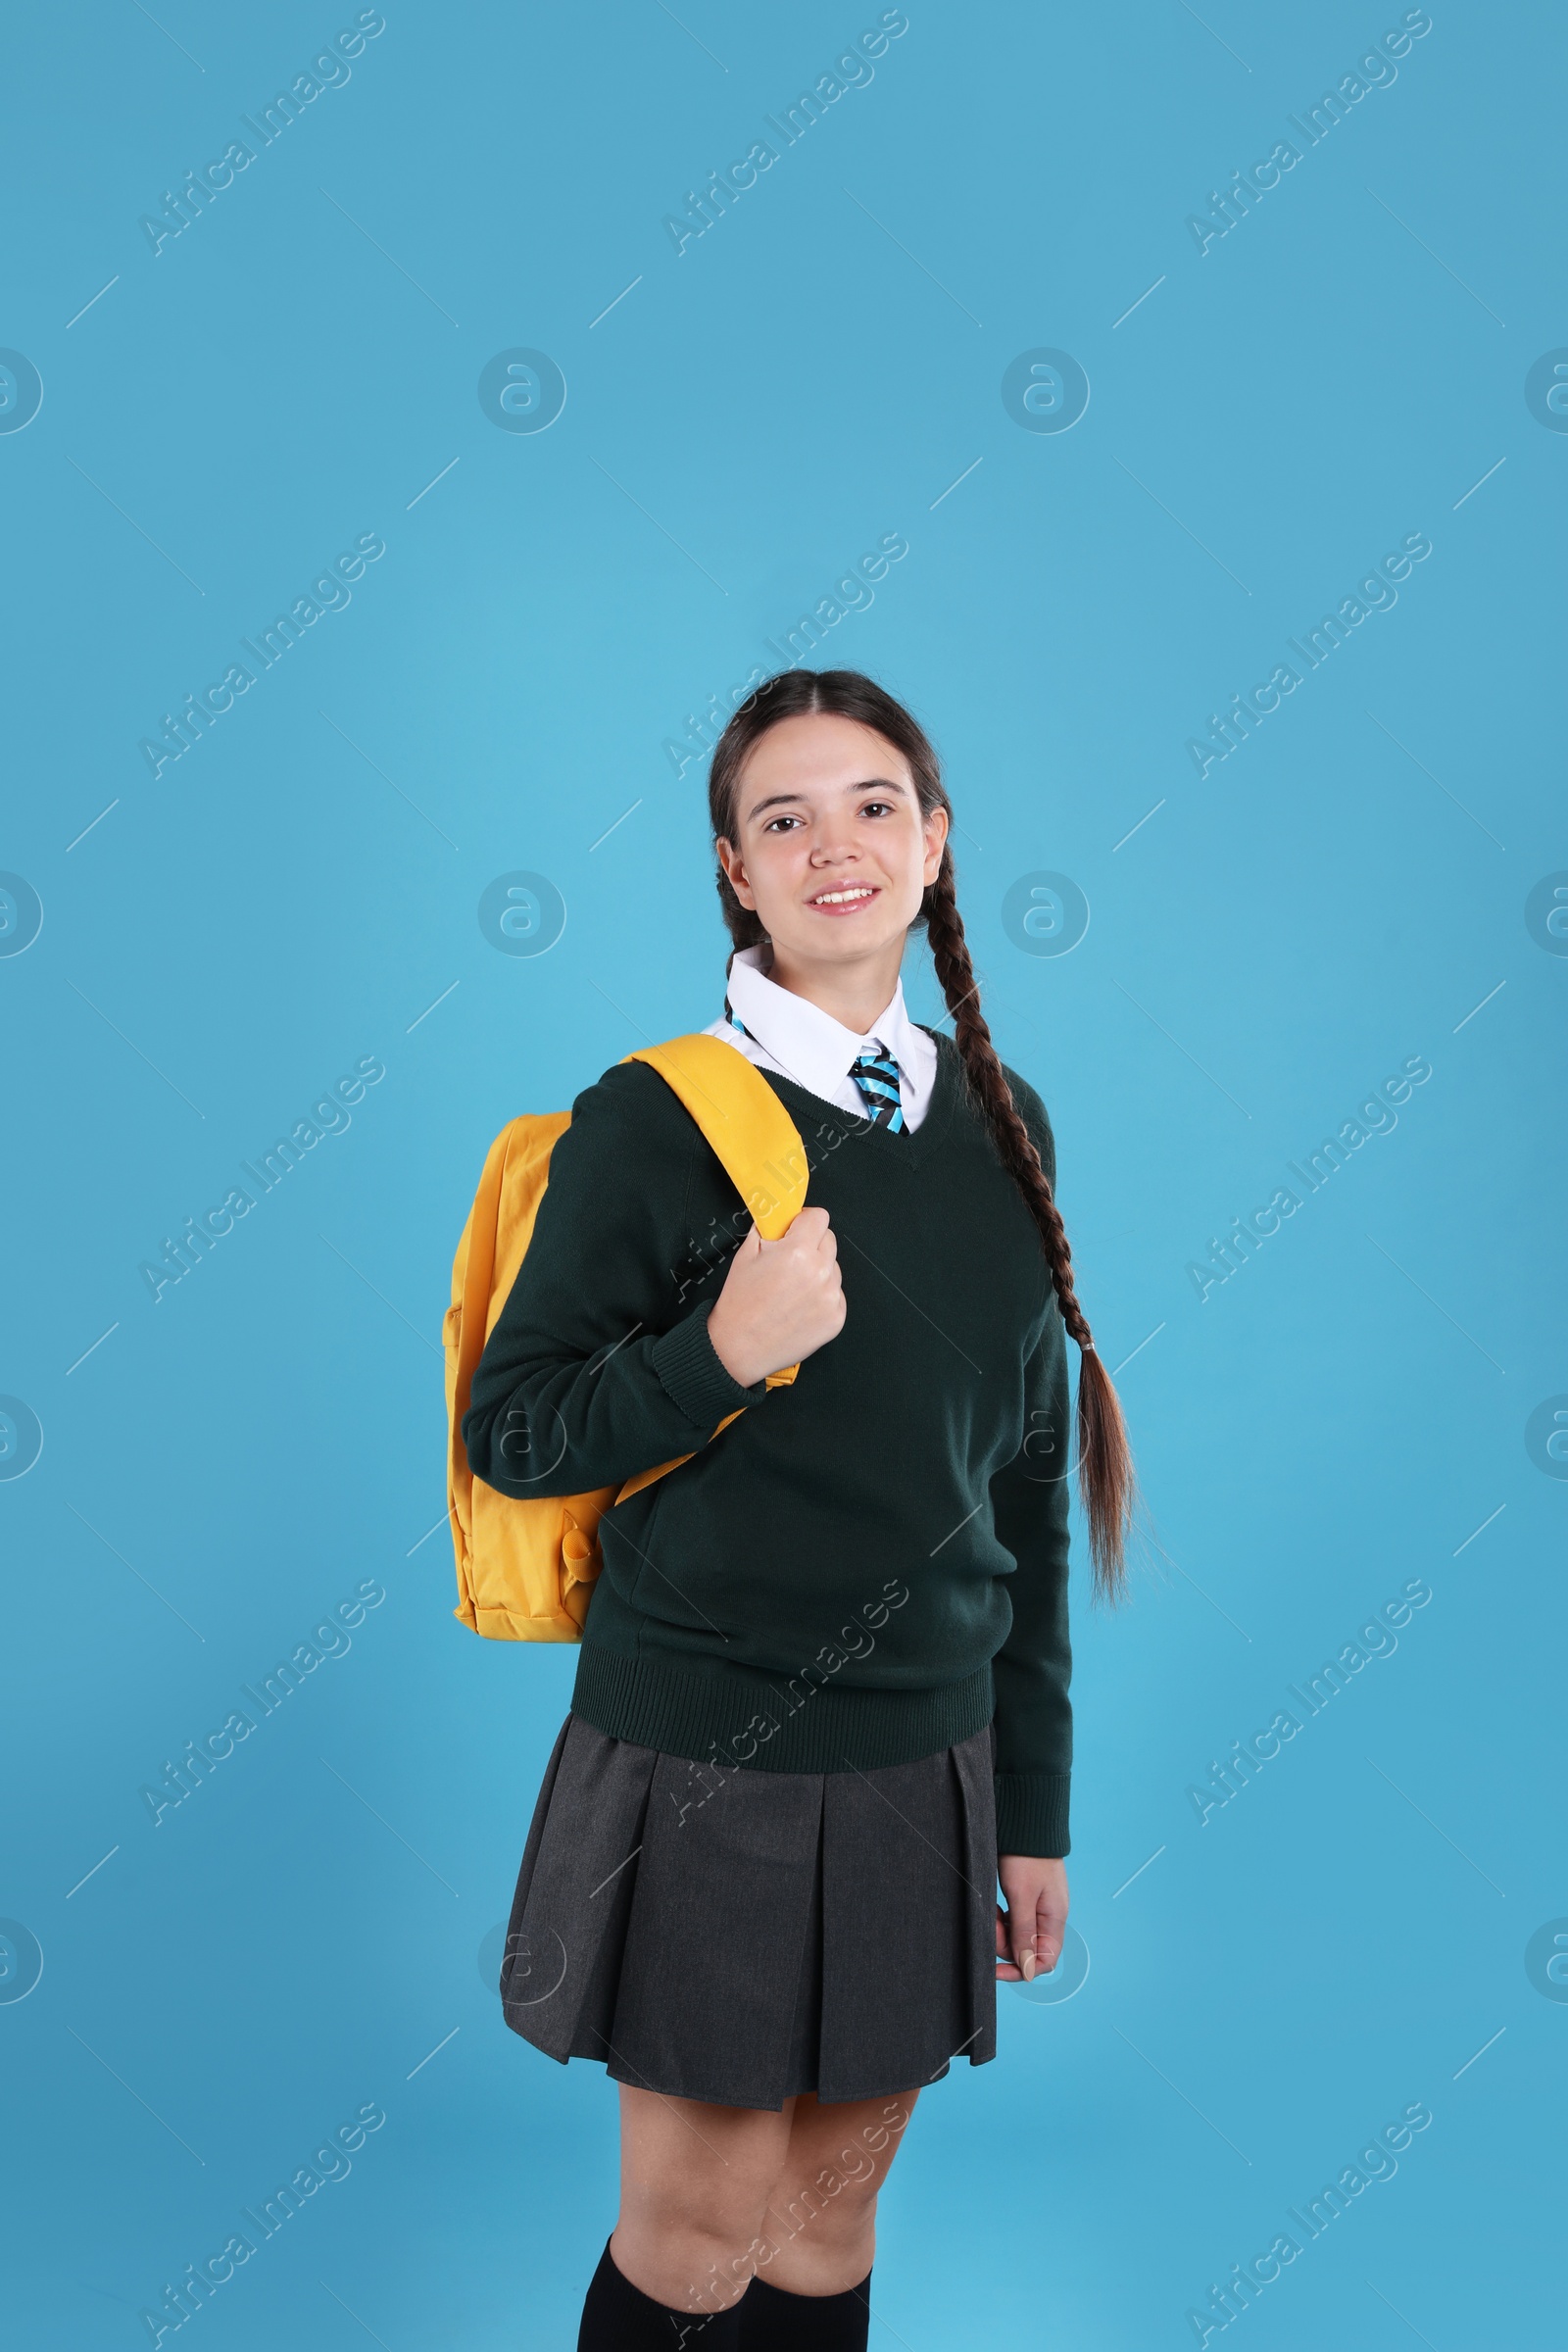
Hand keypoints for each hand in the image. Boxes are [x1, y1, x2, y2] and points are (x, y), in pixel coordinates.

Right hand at [705, 1206, 845, 1388]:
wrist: (738, 1346)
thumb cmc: (740, 1302)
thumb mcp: (746, 1253)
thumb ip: (769, 1228)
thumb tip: (781, 1215)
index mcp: (798, 1252)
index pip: (819, 1217)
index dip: (804, 1220)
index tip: (795, 1229)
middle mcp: (820, 1273)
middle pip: (829, 1240)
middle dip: (811, 1244)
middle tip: (789, 1261)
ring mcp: (831, 1297)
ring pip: (833, 1268)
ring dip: (818, 1271)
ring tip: (792, 1289)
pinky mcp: (836, 1317)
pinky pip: (836, 1293)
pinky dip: (822, 1295)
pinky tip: (800, 1305)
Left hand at [995, 1854, 1067, 1981]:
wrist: (1025, 1822)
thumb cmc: (1027, 1856)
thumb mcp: (1022, 1895)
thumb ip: (1024, 1931)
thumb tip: (1027, 1969)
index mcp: (1054, 1918)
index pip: (1044, 1961)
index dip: (1021, 1969)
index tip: (995, 1969)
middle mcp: (1048, 1916)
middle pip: (1026, 1948)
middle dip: (1004, 1943)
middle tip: (990, 1923)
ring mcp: (1037, 1907)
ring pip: (1016, 1934)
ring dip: (1000, 1929)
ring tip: (990, 1910)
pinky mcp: (1026, 1897)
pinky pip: (1012, 1919)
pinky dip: (1000, 1917)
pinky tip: (993, 1906)